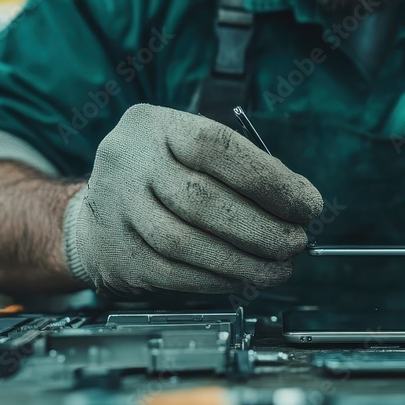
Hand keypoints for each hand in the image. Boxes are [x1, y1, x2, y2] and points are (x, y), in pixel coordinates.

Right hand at [64, 103, 322, 294]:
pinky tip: (244, 278)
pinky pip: (175, 273)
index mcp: (154, 126)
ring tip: (279, 267)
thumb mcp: (191, 150)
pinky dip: (218, 279)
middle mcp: (128, 162)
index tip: (307, 205)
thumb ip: (242, 168)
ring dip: (243, 261)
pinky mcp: (119, 254)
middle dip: (261, 228)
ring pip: (187, 243)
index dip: (270, 180)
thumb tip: (300, 202)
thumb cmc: (162, 177)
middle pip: (202, 200)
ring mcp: (118, 209)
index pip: (216, 148)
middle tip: (296, 242)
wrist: (96, 216)